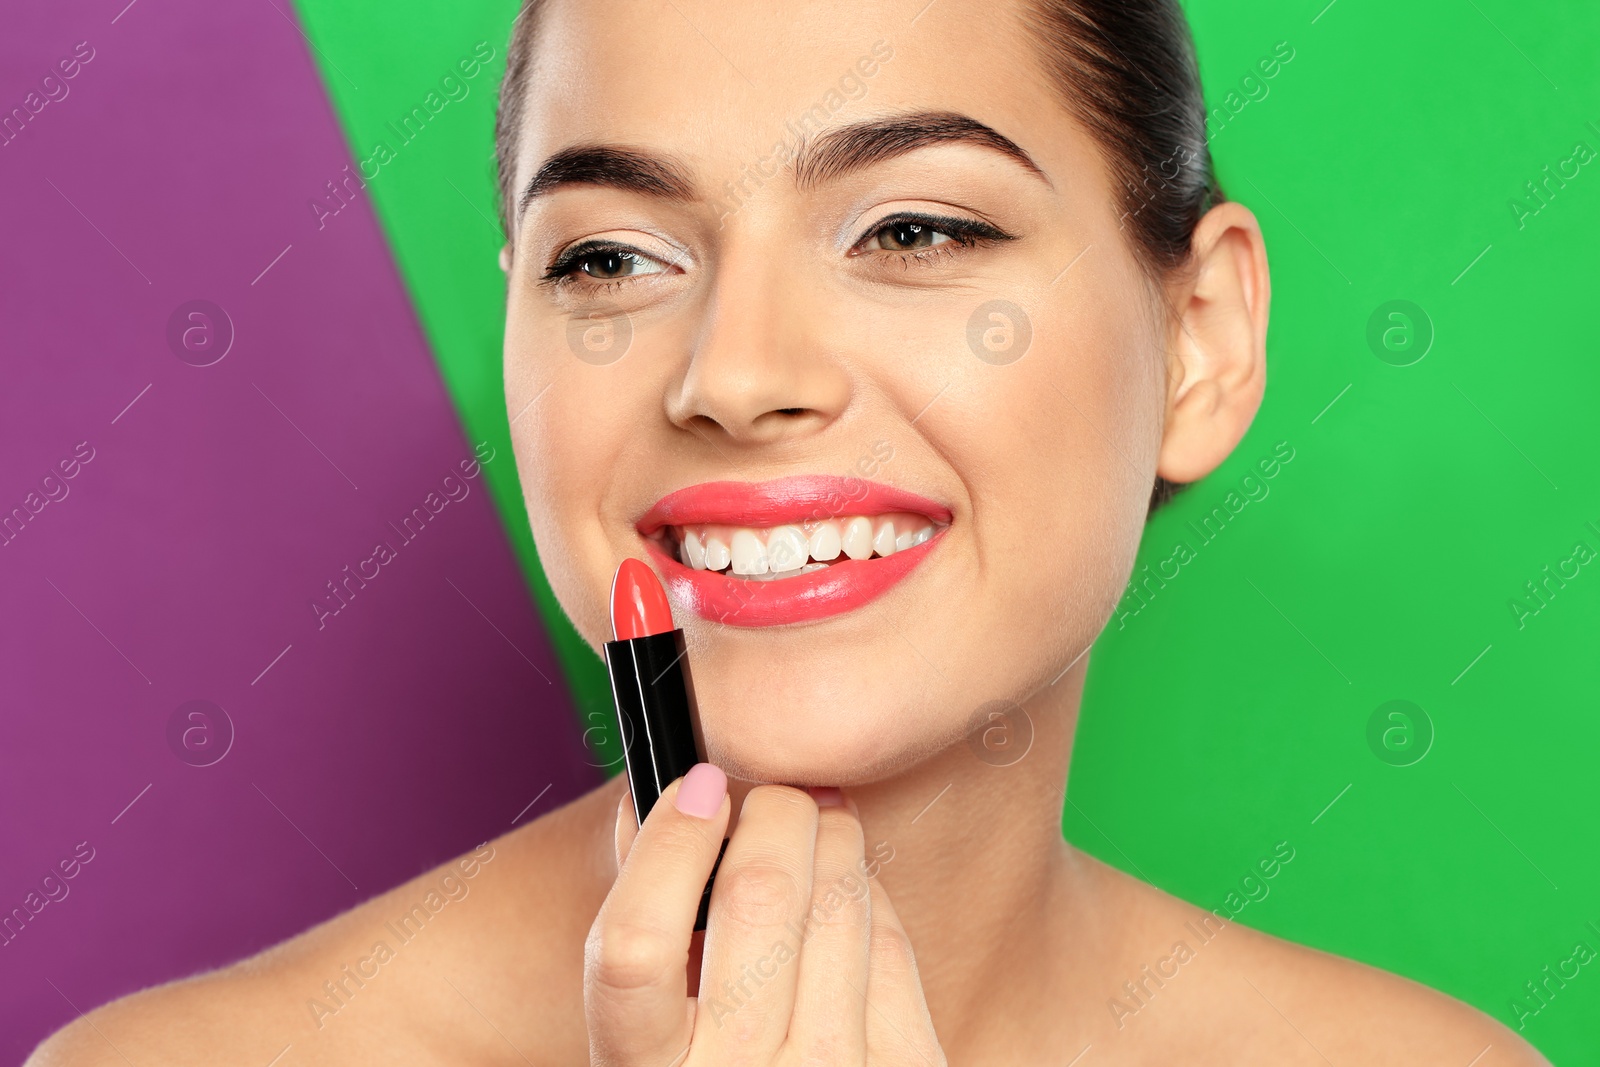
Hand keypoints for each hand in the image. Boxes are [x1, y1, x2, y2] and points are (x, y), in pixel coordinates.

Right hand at [586, 763, 947, 1065]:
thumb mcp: (650, 1031)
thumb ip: (650, 921)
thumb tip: (688, 792)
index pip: (635, 945)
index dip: (669, 845)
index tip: (697, 787)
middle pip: (760, 894)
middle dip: (774, 813)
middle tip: (774, 798)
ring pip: (840, 901)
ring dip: (831, 840)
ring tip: (816, 831)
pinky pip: (890, 943)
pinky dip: (868, 898)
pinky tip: (848, 895)